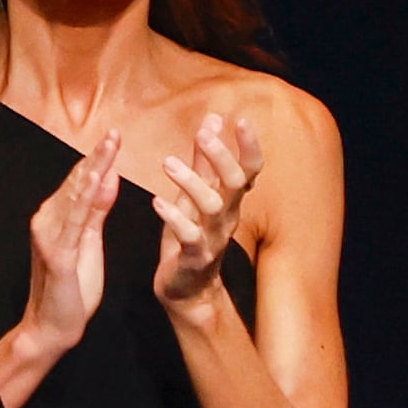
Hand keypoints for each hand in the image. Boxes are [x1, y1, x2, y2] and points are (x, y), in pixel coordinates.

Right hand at [2, 134, 135, 384]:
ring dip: (92, 169)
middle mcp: (48, 219)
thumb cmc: (71, 289)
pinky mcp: (56, 252)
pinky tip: (96, 181)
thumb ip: (96, 210)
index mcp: (58, 217)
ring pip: (75, 195)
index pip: (81, 182)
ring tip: (109, 146)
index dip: (98, 158)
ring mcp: (49, 235)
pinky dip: (84, 197)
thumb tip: (107, 175)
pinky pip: (73, 219)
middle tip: (114, 131)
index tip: (114, 135)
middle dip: (97, 156)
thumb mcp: (88, 242)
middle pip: (77, 182)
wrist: (51, 327)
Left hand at [149, 111, 265, 312]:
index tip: (241, 119)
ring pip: (211, 207)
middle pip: (235, 184)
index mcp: (229, 200)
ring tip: (168, 162)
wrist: (186, 288)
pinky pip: (189, 236)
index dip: (249, 146)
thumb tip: (213, 120)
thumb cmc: (191, 235)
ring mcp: (213, 238)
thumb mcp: (196, 194)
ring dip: (191, 182)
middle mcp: (227, 217)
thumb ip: (204, 160)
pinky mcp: (196, 257)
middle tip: (203, 133)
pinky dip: (175, 218)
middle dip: (221, 157)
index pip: (249, 170)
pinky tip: (157, 202)